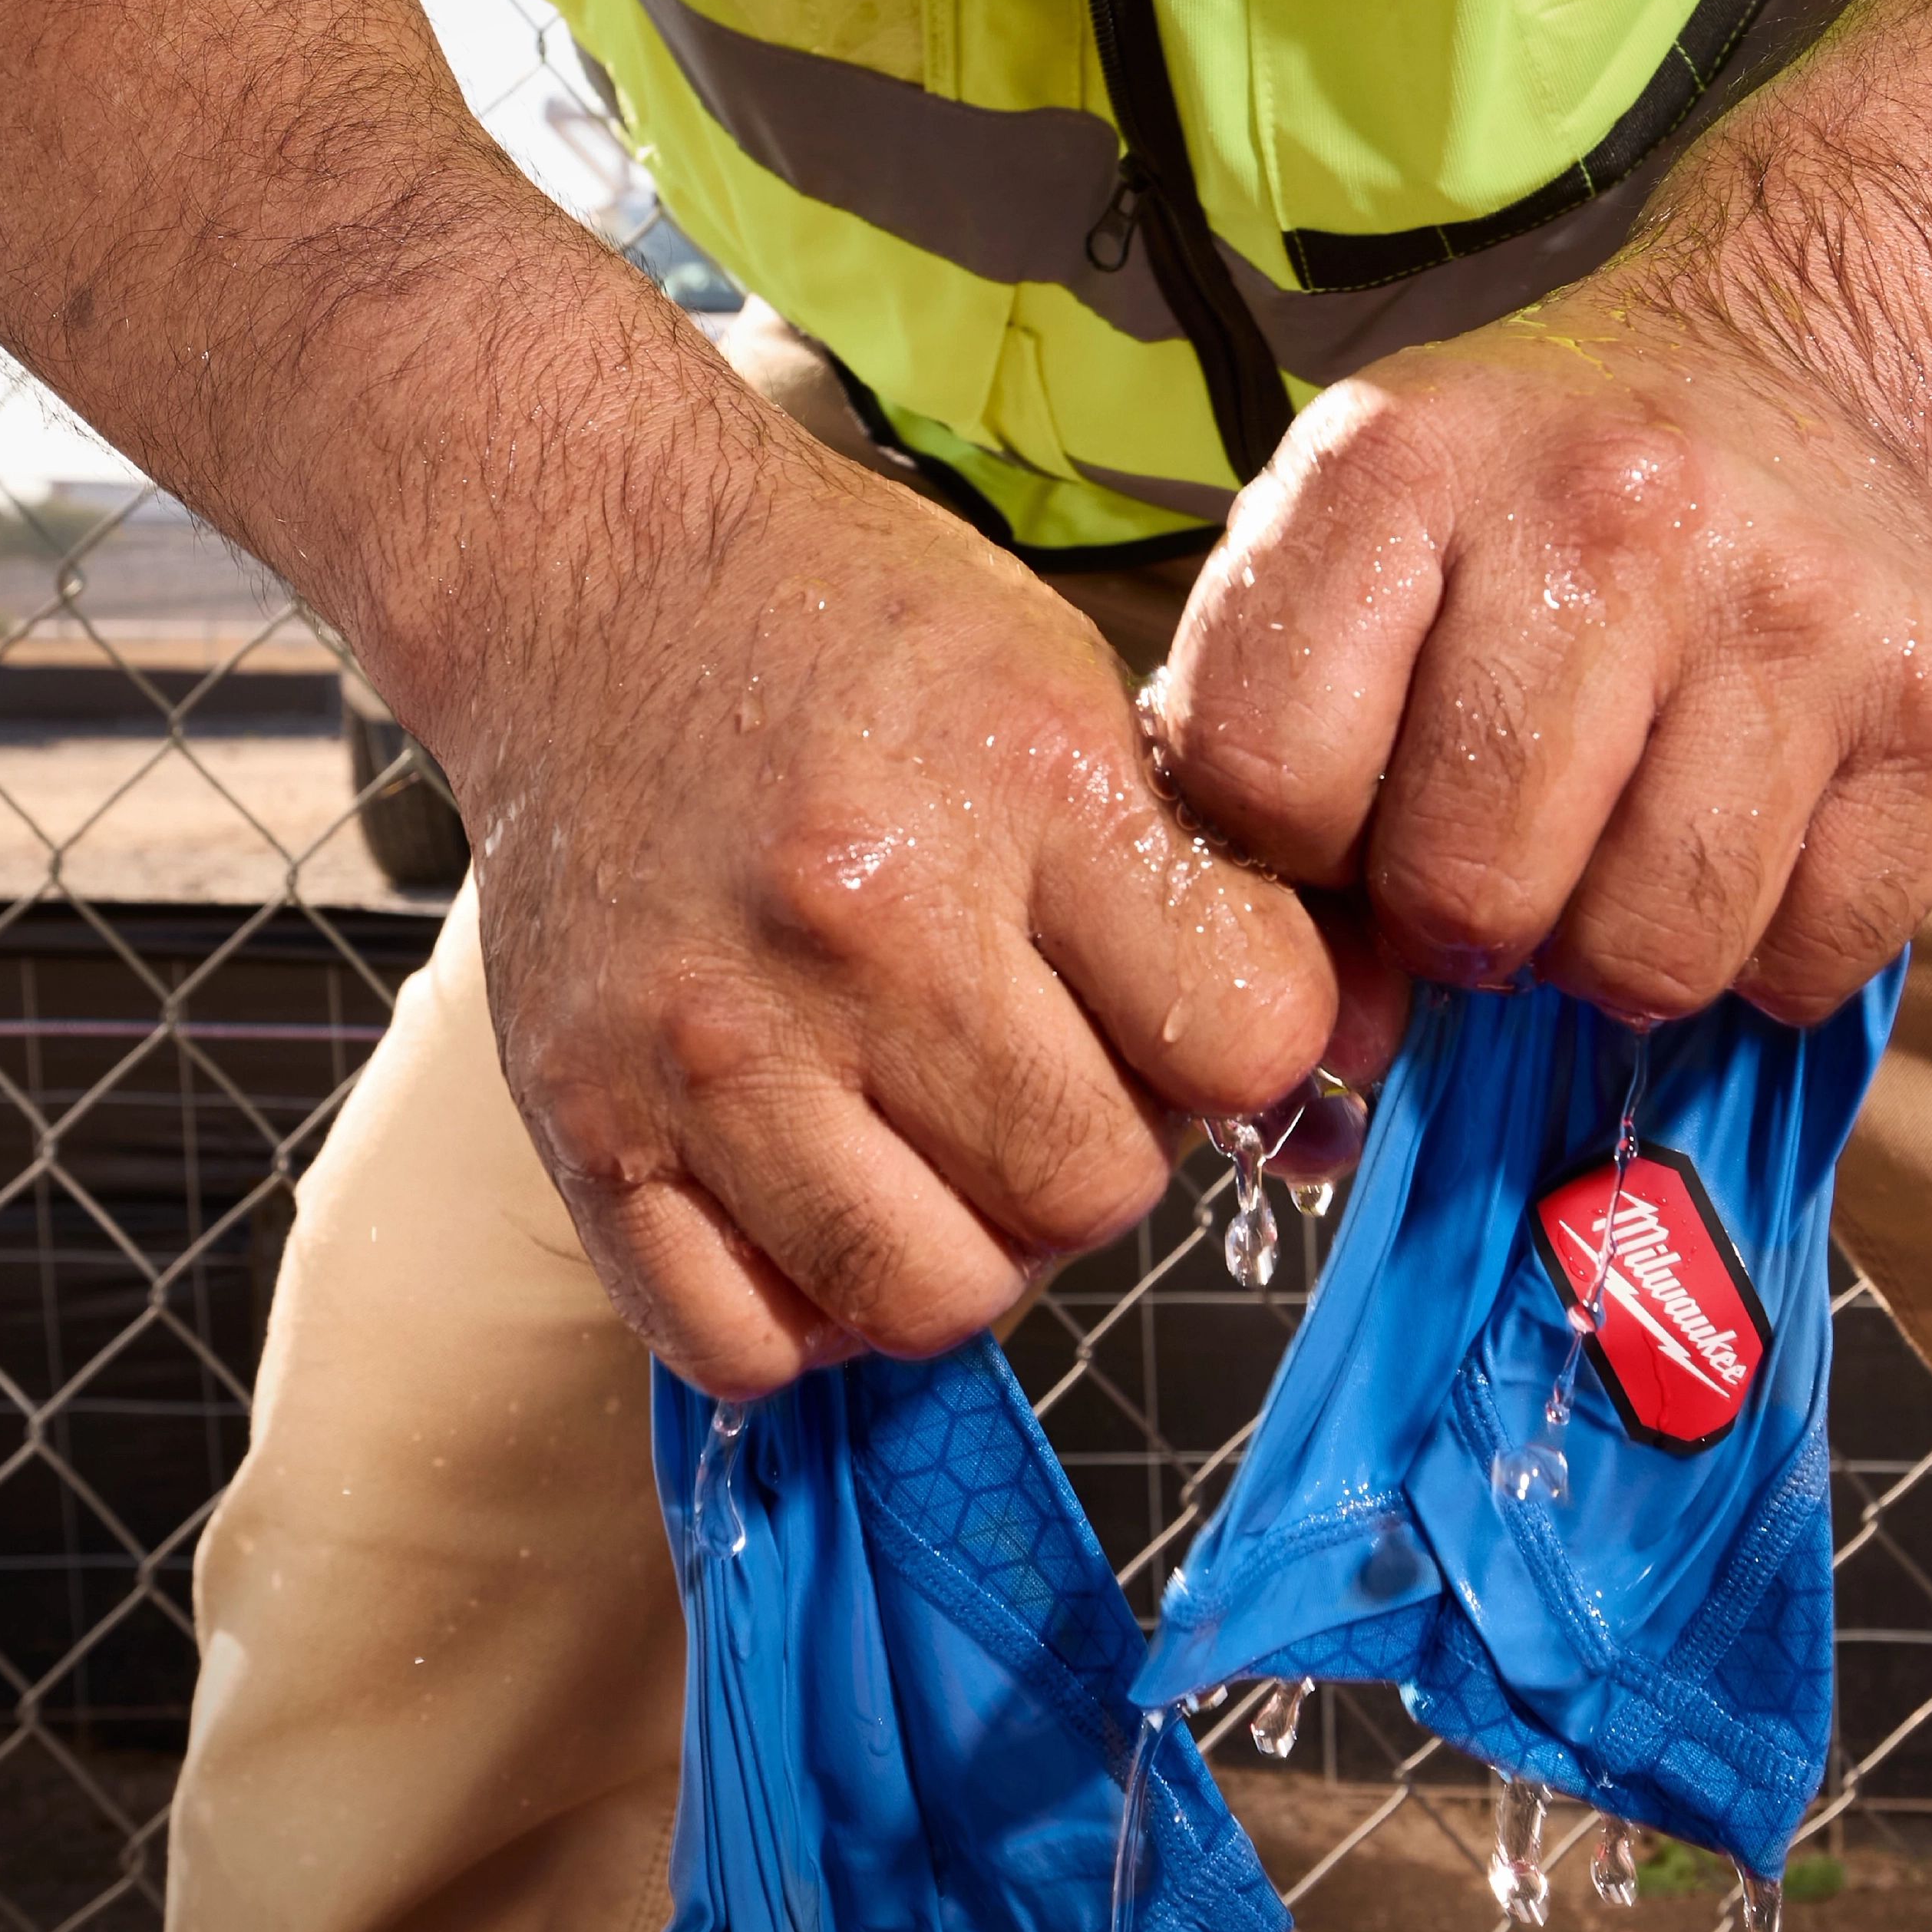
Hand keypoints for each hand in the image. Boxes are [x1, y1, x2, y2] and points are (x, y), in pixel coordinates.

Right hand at [458, 436, 1335, 1396]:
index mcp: (1024, 780)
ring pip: (933, 1299)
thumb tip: (1344, 1092)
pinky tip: (813, 1198)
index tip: (1193, 1010)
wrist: (590, 588)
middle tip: (1042, 1067)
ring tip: (931, 1139)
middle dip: (1100, 1153)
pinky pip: (745, 1343)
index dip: (1250, 1050)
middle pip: (1093, 1190)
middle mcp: (865, 917)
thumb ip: (1227, 897)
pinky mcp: (586, 1124)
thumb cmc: (857, 648)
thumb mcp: (1077, 699)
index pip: (1251, 1040)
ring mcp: (712, 1037)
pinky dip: (799, 1309)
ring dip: (964, 1247)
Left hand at [1149, 286, 1931, 1046]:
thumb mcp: (1364, 557)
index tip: (1352, 822)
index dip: (1296, 857)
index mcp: (1408, 460)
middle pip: (1471, 890)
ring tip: (1630, 845)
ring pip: (1650, 957)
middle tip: (1511, 851)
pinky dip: (1768, 950)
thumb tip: (1344, 1033)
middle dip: (1470, 922)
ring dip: (1620, 952)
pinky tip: (1755, 832)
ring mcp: (1798, 602)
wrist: (1808, 370)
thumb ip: (1282, 768)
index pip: (1270, 774)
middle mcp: (1614, 506)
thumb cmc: (1544, 515)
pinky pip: (1806, 964)